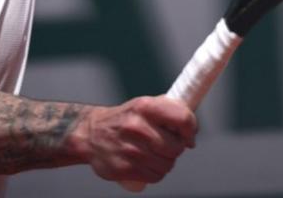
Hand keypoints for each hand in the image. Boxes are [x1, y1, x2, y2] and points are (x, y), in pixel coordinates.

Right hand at [78, 95, 196, 183]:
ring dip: (165, 162)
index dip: (191, 129)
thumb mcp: (144, 105)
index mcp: (144, 106)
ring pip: (167, 164)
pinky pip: (154, 177)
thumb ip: (168, 111)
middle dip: (176, 148)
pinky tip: (146, 163)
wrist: (91, 134)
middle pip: (176, 147)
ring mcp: (129, 149)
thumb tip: (191, 131)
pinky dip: (154, 173)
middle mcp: (136, 126)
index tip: (188, 135)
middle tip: (165, 144)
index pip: (182, 118)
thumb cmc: (124, 119)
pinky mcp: (124, 168)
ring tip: (153, 153)